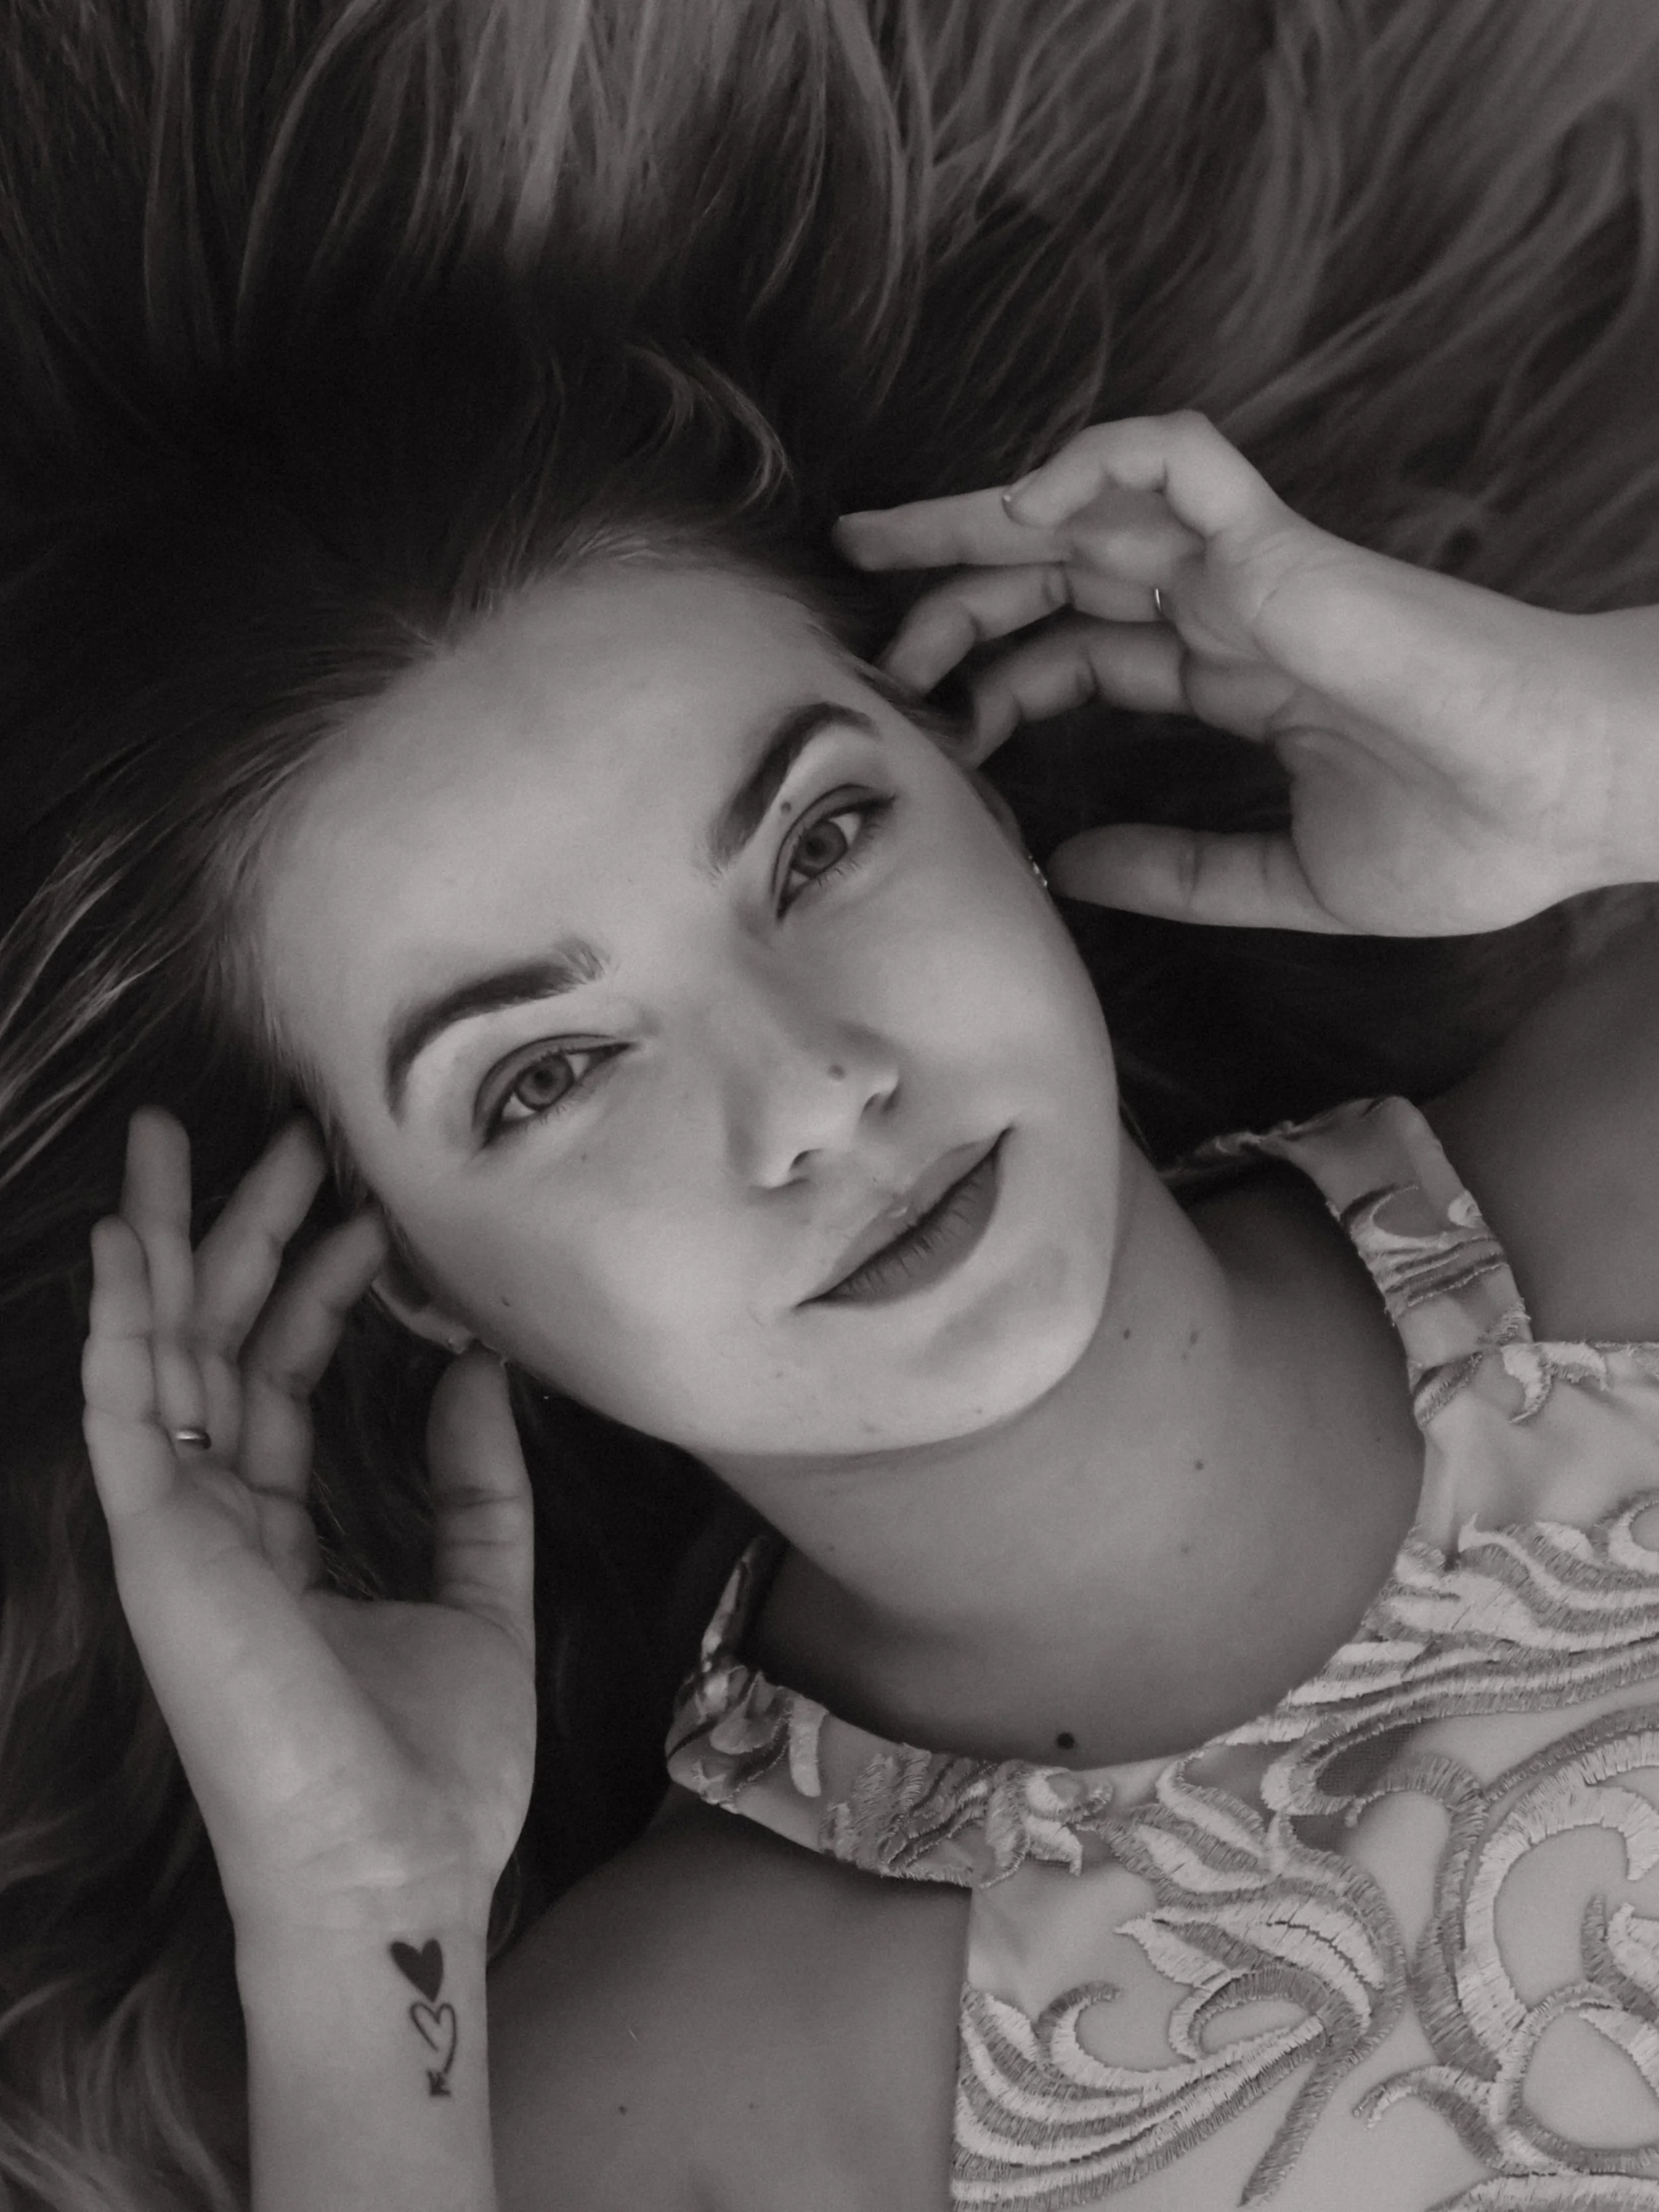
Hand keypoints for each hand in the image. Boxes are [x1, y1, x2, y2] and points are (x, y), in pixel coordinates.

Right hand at [81, 1109, 535, 1936]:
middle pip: (214, 1344)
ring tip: (169, 1141)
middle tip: (279, 1136)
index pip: (281, 1379)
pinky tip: (129, 1245)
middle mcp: (215, 1519)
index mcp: (278, 1531)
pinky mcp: (156, 1543)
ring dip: (166, 1246)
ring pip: (159, 1355)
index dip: (322, 1291)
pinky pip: (126, 1412)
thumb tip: (481, 1366)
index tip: (374, 1217)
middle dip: (238, 1235)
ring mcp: (178, 1529)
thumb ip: (475, 1481)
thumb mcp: (482, 1591)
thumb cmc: (434, 1763)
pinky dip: (120, 1325)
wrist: (396, 1868)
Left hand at [835, 412, 1654, 934]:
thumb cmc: (1470, 838)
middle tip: (853, 594)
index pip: (1082, 650)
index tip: (931, 726)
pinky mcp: (1288, 548)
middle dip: (952, 571)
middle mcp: (1229, 611)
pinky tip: (1020, 509)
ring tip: (884, 554)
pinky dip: (1096, 460)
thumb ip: (1177, 867)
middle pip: (1061, 566)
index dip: (995, 673)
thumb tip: (1065, 864)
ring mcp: (1254, 572)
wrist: (1575, 804)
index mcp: (1233, 676)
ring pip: (1089, 506)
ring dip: (980, 521)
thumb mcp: (1285, 876)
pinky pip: (1178, 461)